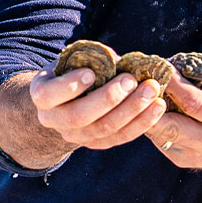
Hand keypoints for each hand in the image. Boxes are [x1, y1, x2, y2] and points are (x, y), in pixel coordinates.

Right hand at [27, 67, 168, 150]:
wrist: (67, 100)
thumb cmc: (72, 70)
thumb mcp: (73, 60)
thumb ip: (91, 59)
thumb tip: (119, 61)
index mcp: (43, 96)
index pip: (50, 95)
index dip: (69, 86)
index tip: (90, 72)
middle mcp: (54, 120)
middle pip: (80, 116)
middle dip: (108, 98)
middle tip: (131, 80)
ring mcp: (75, 136)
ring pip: (104, 129)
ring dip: (132, 110)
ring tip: (152, 91)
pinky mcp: (96, 143)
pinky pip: (120, 137)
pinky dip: (141, 123)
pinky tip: (158, 107)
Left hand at [145, 44, 201, 169]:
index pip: (195, 103)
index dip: (174, 85)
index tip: (160, 66)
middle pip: (171, 126)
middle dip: (150, 104)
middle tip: (139, 81)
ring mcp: (196, 156)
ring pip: (160, 135)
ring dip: (145, 114)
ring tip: (138, 91)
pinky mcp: (183, 160)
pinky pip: (159, 141)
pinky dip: (150, 123)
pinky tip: (147, 106)